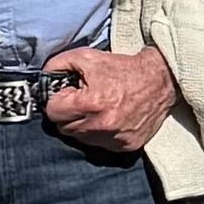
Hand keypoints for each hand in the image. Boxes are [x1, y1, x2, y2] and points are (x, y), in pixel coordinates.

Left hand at [42, 44, 177, 155]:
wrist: (160, 80)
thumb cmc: (122, 68)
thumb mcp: (86, 57)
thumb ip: (57, 65)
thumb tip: (43, 79)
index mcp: (91, 104)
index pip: (53, 112)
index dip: (57, 101)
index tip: (67, 94)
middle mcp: (102, 126)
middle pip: (64, 128)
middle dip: (67, 114)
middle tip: (79, 101)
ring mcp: (115, 139)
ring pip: (80, 139)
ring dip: (81, 126)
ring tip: (94, 110)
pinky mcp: (127, 146)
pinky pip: (99, 145)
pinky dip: (98, 134)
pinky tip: (107, 119)